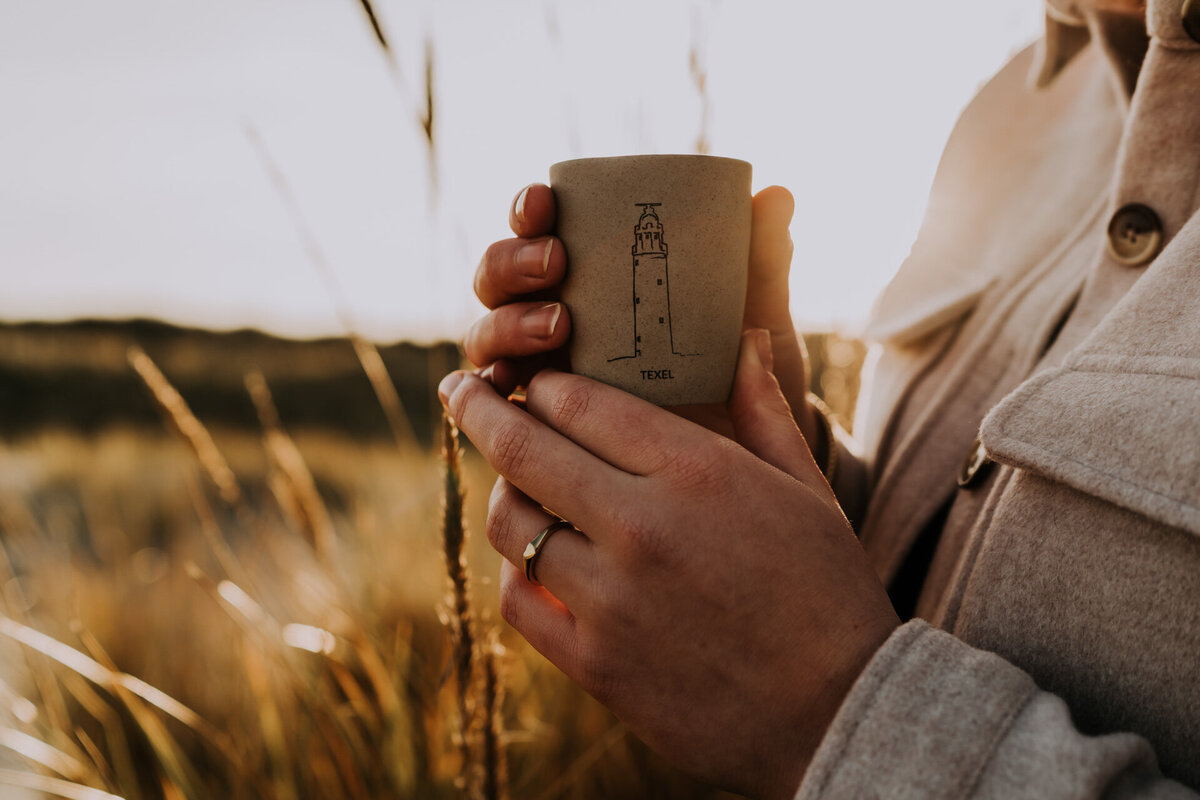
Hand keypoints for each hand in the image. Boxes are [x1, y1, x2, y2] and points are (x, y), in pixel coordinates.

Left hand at [439, 331, 896, 798]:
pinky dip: (515, 571)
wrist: (840, 711)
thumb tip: (744, 336)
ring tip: (511, 483)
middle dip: (478, 407)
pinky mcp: (594, 663)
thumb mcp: (807, 487)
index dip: (545, 383)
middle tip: (459, 389)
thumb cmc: (827, 590)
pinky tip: (531, 559)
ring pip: (509, 522)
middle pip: (523, 448)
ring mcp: (610, 599)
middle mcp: (642, 527)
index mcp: (696, 473)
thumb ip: (765, 408)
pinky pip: (519, 599)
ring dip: (502, 492)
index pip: (582, 401)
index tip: (535, 379)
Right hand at [466, 183, 825, 464]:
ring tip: (557, 326)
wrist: (749, 465)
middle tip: (555, 264)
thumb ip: (759, 264)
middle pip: (500, 279)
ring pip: (489, 336)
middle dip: (512, 263)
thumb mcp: (757, 321)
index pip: (542, 228)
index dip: (530, 209)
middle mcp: (557, 316)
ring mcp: (544, 370)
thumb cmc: (745, 378)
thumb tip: (776, 194)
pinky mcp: (539, 427)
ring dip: (507, 323)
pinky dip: (492, 393)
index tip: (545, 202)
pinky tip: (511, 387)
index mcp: (596, 277)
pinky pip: (497, 406)